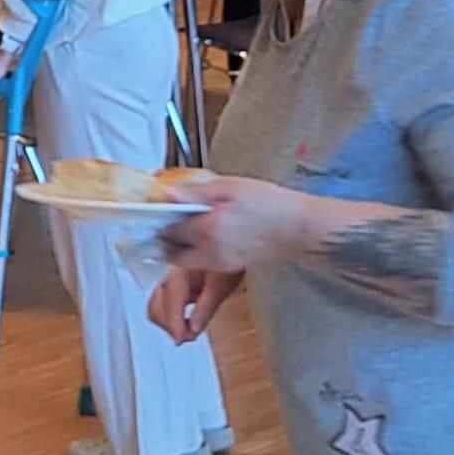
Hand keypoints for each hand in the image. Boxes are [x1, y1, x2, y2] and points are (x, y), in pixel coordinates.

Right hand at [147, 267, 242, 343]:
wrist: (225, 243)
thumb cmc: (226, 258)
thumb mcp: (222, 284)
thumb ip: (206, 307)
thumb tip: (193, 329)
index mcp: (179, 268)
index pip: (171, 300)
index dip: (174, 323)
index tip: (181, 339)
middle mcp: (165, 271)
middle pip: (155, 306)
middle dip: (169, 325)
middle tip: (187, 337)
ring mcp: (162, 276)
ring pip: (154, 306)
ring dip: (168, 321)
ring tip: (188, 329)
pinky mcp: (164, 280)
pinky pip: (159, 301)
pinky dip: (169, 314)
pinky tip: (183, 319)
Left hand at [157, 175, 311, 272]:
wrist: (298, 228)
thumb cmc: (269, 204)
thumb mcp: (231, 187)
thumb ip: (196, 192)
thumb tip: (168, 194)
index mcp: (208, 228)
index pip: (168, 230)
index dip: (158, 220)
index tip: (155, 211)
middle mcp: (209, 250)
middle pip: (170, 252)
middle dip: (163, 239)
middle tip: (166, 221)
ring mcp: (218, 263)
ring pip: (183, 261)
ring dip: (177, 247)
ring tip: (185, 227)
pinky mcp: (227, 268)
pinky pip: (199, 263)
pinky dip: (193, 252)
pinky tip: (204, 235)